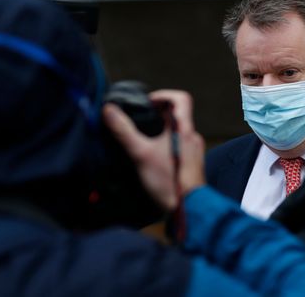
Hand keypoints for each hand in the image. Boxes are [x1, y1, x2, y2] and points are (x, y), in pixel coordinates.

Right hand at [103, 90, 205, 210]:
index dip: (163, 96)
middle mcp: (193, 137)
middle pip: (177, 115)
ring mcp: (195, 151)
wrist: (189, 208)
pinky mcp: (193, 165)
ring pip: (178, 133)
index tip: (147, 104)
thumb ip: (124, 131)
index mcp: (184, 128)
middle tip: (139, 123)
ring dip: (162, 132)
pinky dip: (167, 147)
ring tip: (143, 141)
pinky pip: (180, 147)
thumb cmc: (168, 180)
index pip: (181, 98)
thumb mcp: (141, 154)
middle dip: (158, 116)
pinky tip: (154, 158)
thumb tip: (109, 109)